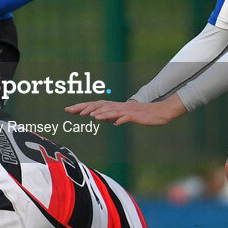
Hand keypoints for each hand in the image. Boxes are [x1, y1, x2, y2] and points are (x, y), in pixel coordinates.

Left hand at [65, 96, 185, 125]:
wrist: (160, 113)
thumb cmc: (143, 116)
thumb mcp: (126, 117)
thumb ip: (116, 117)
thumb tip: (107, 120)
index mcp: (115, 107)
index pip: (95, 105)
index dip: (81, 107)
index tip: (68, 110)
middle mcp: (118, 106)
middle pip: (98, 105)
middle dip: (84, 108)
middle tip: (70, 111)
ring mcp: (126, 110)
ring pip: (110, 110)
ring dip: (99, 112)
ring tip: (88, 115)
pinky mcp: (135, 115)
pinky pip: (125, 117)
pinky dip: (118, 118)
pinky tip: (112, 122)